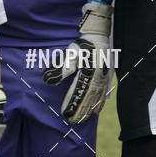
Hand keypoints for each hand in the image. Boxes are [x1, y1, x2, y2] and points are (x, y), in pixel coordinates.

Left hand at [43, 1, 112, 122]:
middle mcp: (98, 79)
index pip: (78, 94)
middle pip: (88, 99)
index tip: (65, 115)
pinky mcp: (107, 76)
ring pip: (97, 98)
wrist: (99, 35)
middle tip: (72, 122)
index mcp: (88, 74)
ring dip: (89, 110)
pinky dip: (100, 103)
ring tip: (83, 119)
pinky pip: (104, 93)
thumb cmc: (82, 44)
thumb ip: (60, 68)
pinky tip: (97, 110)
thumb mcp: (70, 54)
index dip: (71, 105)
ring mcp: (104, 78)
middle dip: (80, 111)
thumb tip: (48, 80)